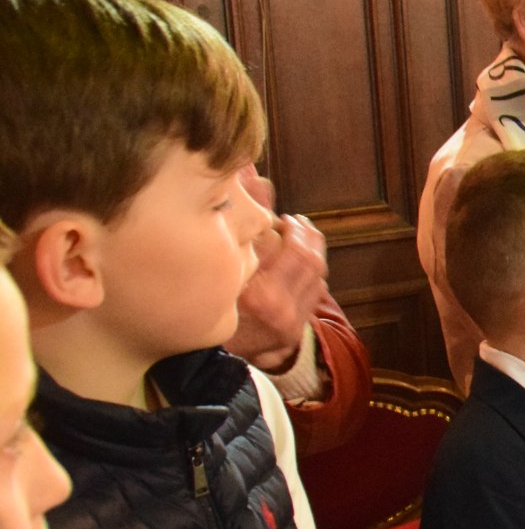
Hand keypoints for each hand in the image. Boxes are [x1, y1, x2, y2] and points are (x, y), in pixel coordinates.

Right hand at [229, 169, 328, 371]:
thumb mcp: (217, 264)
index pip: (287, 247)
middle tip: (291, 221)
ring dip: (311, 246)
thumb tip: (250, 173)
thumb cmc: (203, 302)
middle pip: (308, 256)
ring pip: (316, 270)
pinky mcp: (297, 325)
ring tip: (296, 234)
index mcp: (253, 293)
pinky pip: (317, 287)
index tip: (276, 212)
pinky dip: (312, 267)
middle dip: (303, 232)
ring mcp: (290, 318)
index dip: (284, 222)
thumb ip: (239, 219)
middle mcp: (276, 307)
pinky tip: (298, 258)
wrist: (209, 355)